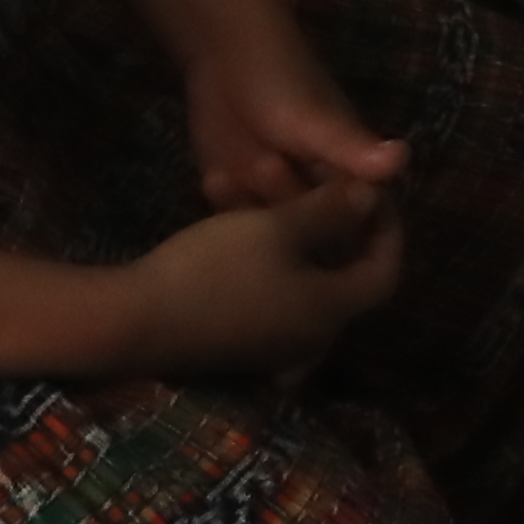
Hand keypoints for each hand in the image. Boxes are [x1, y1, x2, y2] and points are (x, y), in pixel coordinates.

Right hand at [114, 181, 407, 376]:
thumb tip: (373, 195)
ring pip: (297, 275)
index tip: (369, 189)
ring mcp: (270, 344)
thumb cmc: (217, 270)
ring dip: (281, 226)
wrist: (137, 322)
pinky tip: (227, 215)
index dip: (386, 229)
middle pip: (339, 273)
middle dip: (325, 218)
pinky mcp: (235, 341)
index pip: (383, 272)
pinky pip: (266, 290)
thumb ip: (331, 212)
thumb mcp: (277, 228)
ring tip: (251, 179)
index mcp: (331, 311)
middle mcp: (309, 336)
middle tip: (310, 179)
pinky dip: (259, 252)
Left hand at [188, 26, 410, 213]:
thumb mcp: (316, 120)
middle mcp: (316, 193)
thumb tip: (404, 159)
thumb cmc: (283, 79)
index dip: (355, 236)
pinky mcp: (241, 194)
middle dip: (288, 203)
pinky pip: (238, 221)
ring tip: (244, 163)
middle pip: (311, 232)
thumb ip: (354, 148)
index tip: (329, 234)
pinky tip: (218, 175)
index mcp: (350, 177)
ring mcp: (276, 196)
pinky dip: (228, 204)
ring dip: (255, 206)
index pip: (366, 222)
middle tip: (269, 162)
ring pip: (273, 231)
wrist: (222, 55)